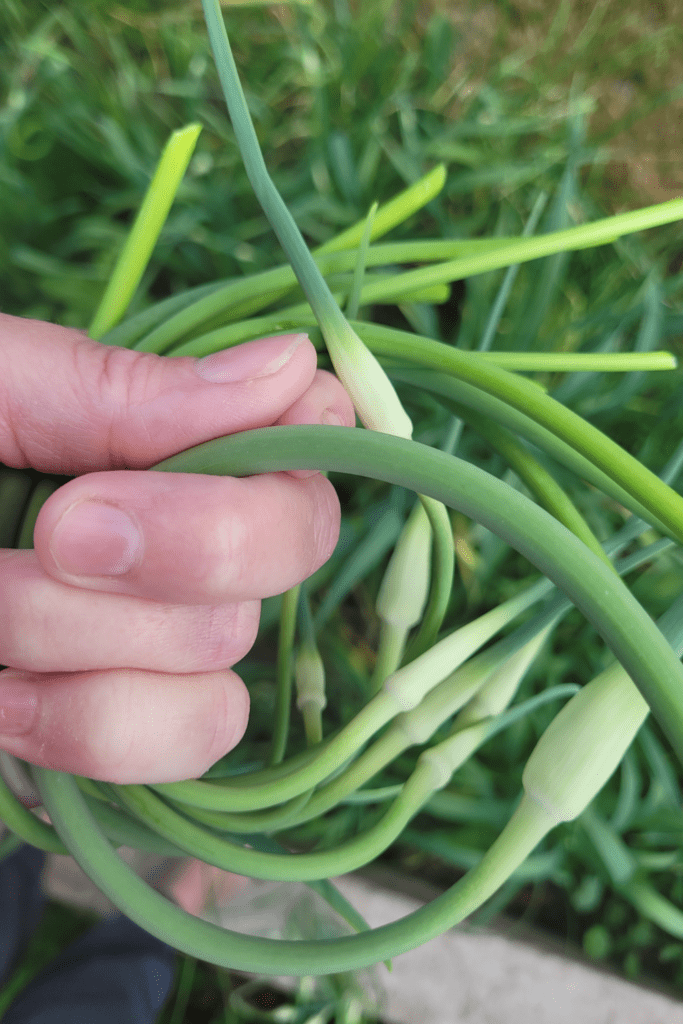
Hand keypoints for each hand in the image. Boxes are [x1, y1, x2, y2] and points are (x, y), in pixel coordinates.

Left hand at [0, 314, 354, 783]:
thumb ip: (120, 390)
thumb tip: (295, 369)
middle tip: (51, 530)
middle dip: (177, 547)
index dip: (278, 454)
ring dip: (87, 643)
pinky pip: (175, 744)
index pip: (311, 431)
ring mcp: (154, 633)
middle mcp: (184, 530)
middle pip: (288, 550)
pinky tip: (1, 697)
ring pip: (224, 665)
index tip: (153, 463)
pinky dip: (81, 725)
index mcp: (156, 432)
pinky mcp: (113, 720)